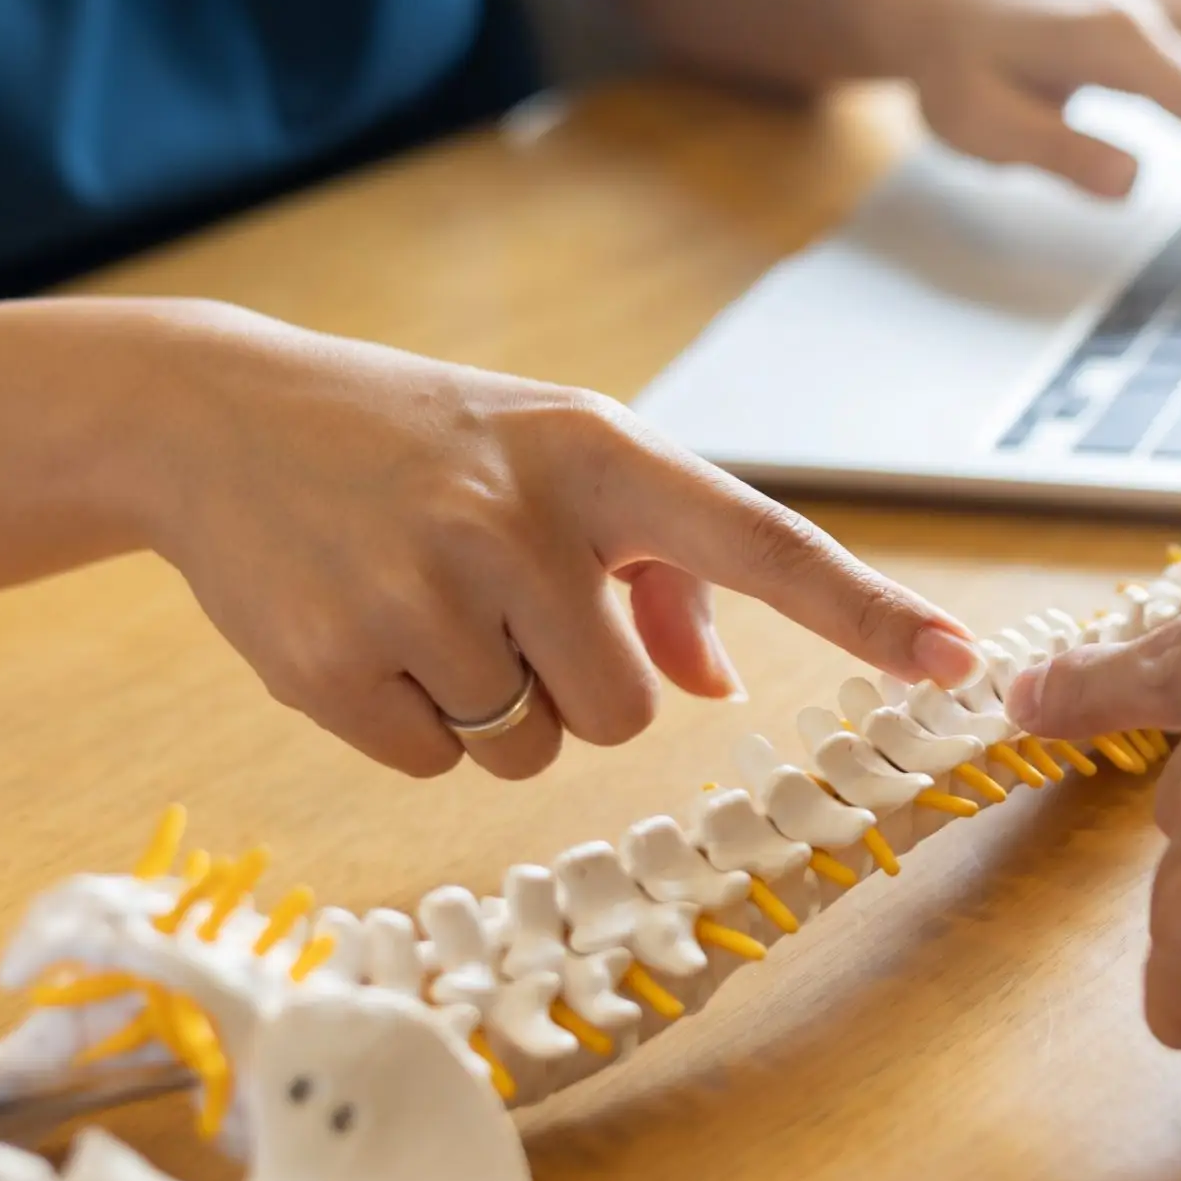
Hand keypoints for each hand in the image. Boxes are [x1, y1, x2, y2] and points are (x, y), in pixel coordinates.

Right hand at [135, 304, 978, 779]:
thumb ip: (657, 569)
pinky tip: (369, 631)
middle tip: (500, 599)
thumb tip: (718, 684)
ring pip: (536, 746)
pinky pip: (441, 763)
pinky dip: (416, 722)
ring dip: (498, 705)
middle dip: (576, 681)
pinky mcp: (334, 666)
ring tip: (428, 604)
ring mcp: (422, 593)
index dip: (866, 611)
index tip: (958, 663)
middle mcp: (521, 518)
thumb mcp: (557, 459)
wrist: (223, 417)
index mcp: (601, 455)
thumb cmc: (430, 444)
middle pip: (627, 712)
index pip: (764, 544)